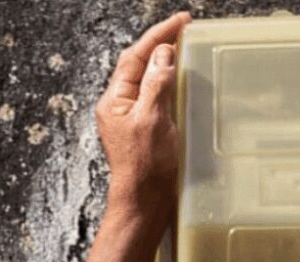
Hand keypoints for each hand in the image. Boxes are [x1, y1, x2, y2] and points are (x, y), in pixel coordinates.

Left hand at [96, 12, 190, 222]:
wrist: (145, 203)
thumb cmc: (144, 168)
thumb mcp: (151, 119)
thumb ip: (156, 83)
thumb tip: (162, 54)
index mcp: (113, 102)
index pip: (134, 57)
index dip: (157, 35)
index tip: (181, 21)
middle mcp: (120, 108)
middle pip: (139, 65)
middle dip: (161, 44)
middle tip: (186, 28)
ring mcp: (132, 119)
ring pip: (149, 80)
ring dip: (166, 62)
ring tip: (186, 46)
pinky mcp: (146, 130)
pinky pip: (157, 97)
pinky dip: (170, 83)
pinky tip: (183, 80)